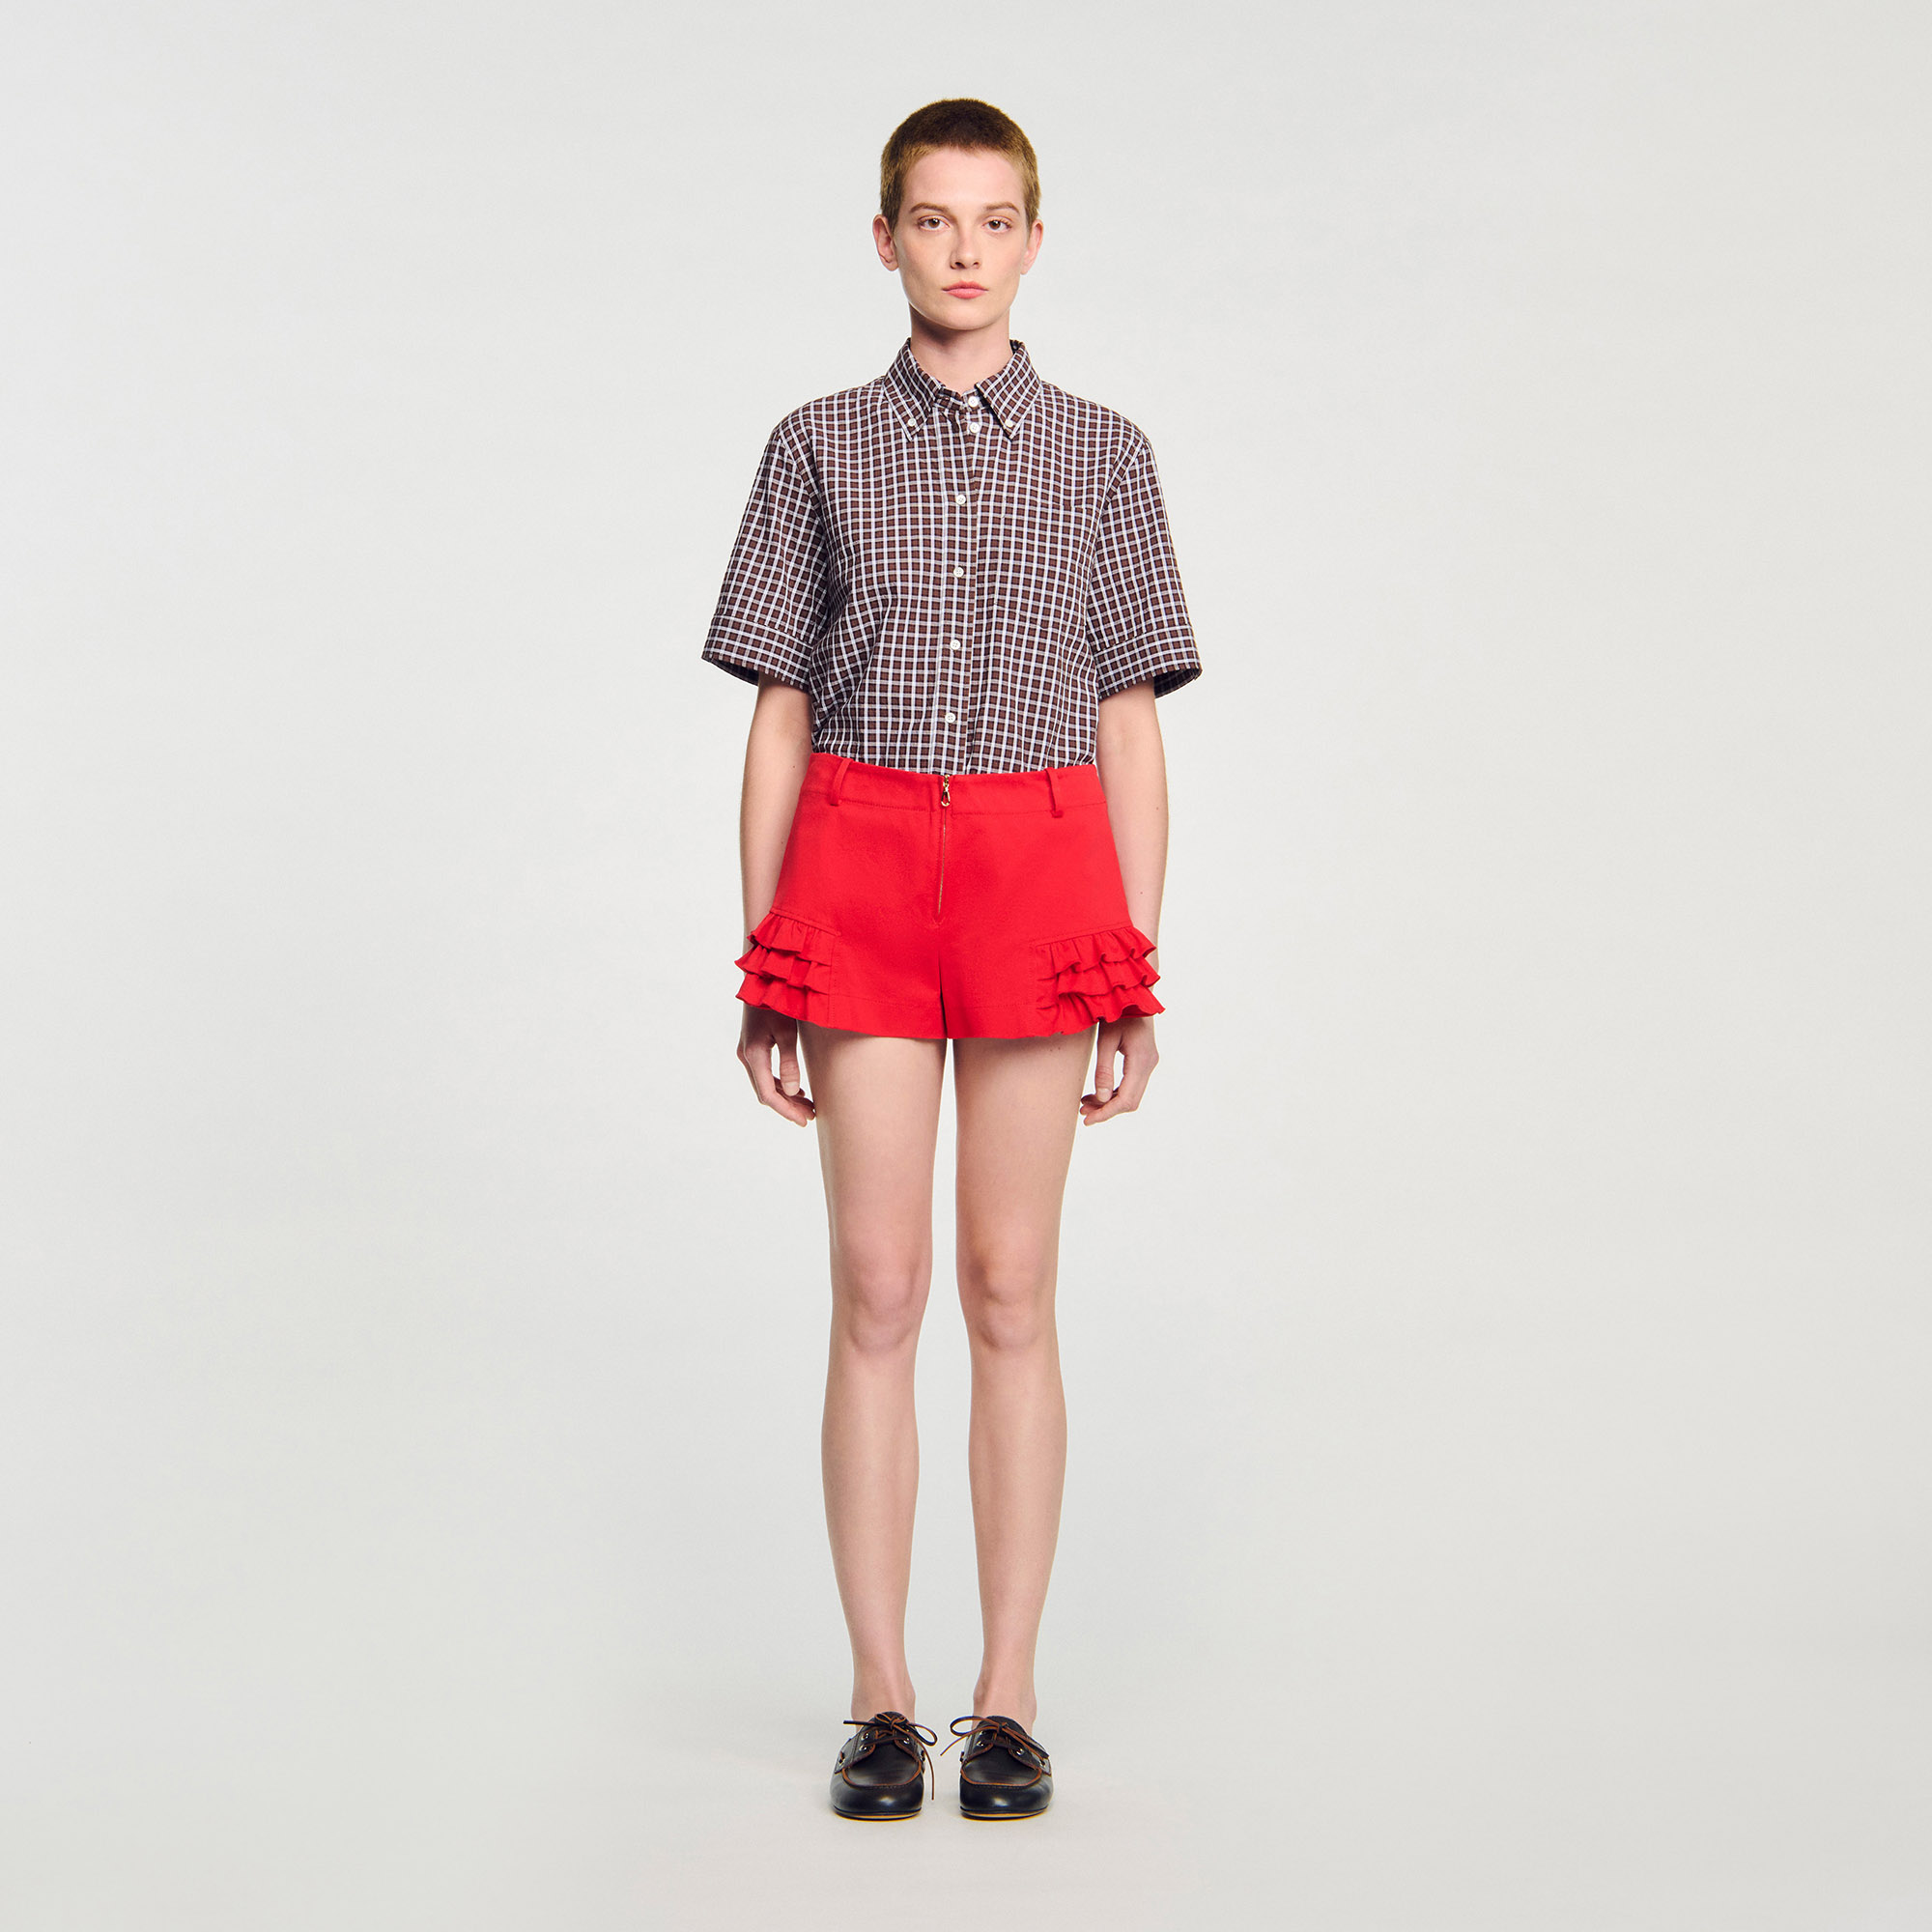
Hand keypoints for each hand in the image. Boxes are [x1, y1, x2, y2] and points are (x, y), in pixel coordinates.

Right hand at [738, 1004, 814, 1125]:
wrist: (762, 980)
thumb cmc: (777, 1002)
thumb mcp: (787, 1032)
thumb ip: (789, 1063)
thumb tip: (791, 1091)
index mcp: (754, 1054)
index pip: (768, 1094)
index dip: (786, 1111)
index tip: (803, 1121)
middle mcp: (746, 1057)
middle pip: (766, 1093)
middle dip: (788, 1107)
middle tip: (810, 1116)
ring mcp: (746, 1052)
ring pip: (764, 1085)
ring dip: (785, 1097)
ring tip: (807, 1106)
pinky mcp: (752, 1047)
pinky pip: (763, 1074)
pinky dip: (779, 1084)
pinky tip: (796, 1089)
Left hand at [1081, 1014, 1157, 1124]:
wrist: (1133, 994)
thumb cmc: (1117, 1012)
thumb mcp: (1106, 1040)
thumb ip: (1104, 1070)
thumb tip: (1100, 1099)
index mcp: (1141, 1060)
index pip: (1126, 1099)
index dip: (1106, 1112)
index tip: (1087, 1120)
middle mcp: (1149, 1064)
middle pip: (1130, 1101)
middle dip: (1106, 1110)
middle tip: (1083, 1113)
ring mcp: (1149, 1063)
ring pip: (1131, 1095)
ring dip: (1109, 1103)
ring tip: (1084, 1104)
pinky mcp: (1144, 1061)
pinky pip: (1131, 1085)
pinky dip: (1114, 1092)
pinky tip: (1096, 1094)